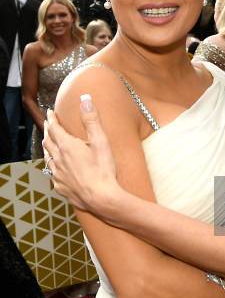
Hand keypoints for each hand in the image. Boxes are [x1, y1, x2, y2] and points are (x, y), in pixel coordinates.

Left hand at [42, 96, 117, 214]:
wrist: (101, 198)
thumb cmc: (103, 169)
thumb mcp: (101, 141)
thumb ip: (91, 120)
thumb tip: (85, 99)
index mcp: (67, 146)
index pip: (54, 128)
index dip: (52, 119)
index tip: (50, 112)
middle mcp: (58, 159)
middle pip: (48, 142)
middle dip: (48, 131)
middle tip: (48, 125)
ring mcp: (58, 174)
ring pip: (47, 157)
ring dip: (47, 148)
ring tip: (49, 143)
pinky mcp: (60, 187)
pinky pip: (52, 173)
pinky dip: (52, 166)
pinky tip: (56, 168)